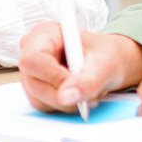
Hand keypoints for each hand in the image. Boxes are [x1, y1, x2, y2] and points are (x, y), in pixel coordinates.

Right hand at [19, 22, 141, 112]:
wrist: (108, 63)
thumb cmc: (105, 54)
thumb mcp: (104, 64)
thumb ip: (87, 81)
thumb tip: (67, 95)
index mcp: (45, 34)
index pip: (33, 60)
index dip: (52, 76)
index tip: (75, 85)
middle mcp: (33, 52)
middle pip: (34, 83)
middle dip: (64, 94)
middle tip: (90, 92)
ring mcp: (32, 73)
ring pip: (40, 100)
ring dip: (68, 103)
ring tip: (89, 90)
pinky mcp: (37, 91)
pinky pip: (46, 107)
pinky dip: (67, 106)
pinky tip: (81, 95)